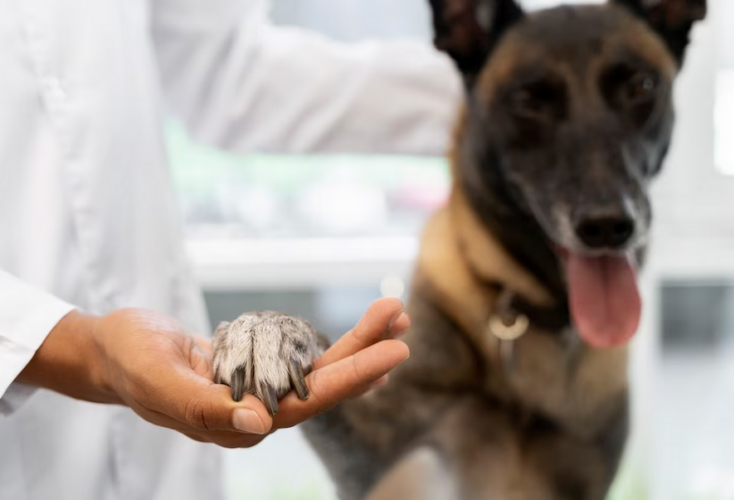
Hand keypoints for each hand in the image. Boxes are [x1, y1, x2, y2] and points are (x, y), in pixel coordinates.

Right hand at [18, 298, 409, 447]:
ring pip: (319, 368)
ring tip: (393, 312)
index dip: (350, 378)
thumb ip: (204, 408)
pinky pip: (304, 356)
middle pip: (323, 384)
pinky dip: (332, 340)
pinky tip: (365, 331)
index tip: (391, 352)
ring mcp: (259, 389)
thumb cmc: (128, 362)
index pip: (305, 403)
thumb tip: (261, 423)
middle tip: (402, 320)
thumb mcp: (157, 380)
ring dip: (357, 341)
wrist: (113, 349)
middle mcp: (255, 411)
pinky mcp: (258, 368)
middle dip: (366, 353)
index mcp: (235, 423)